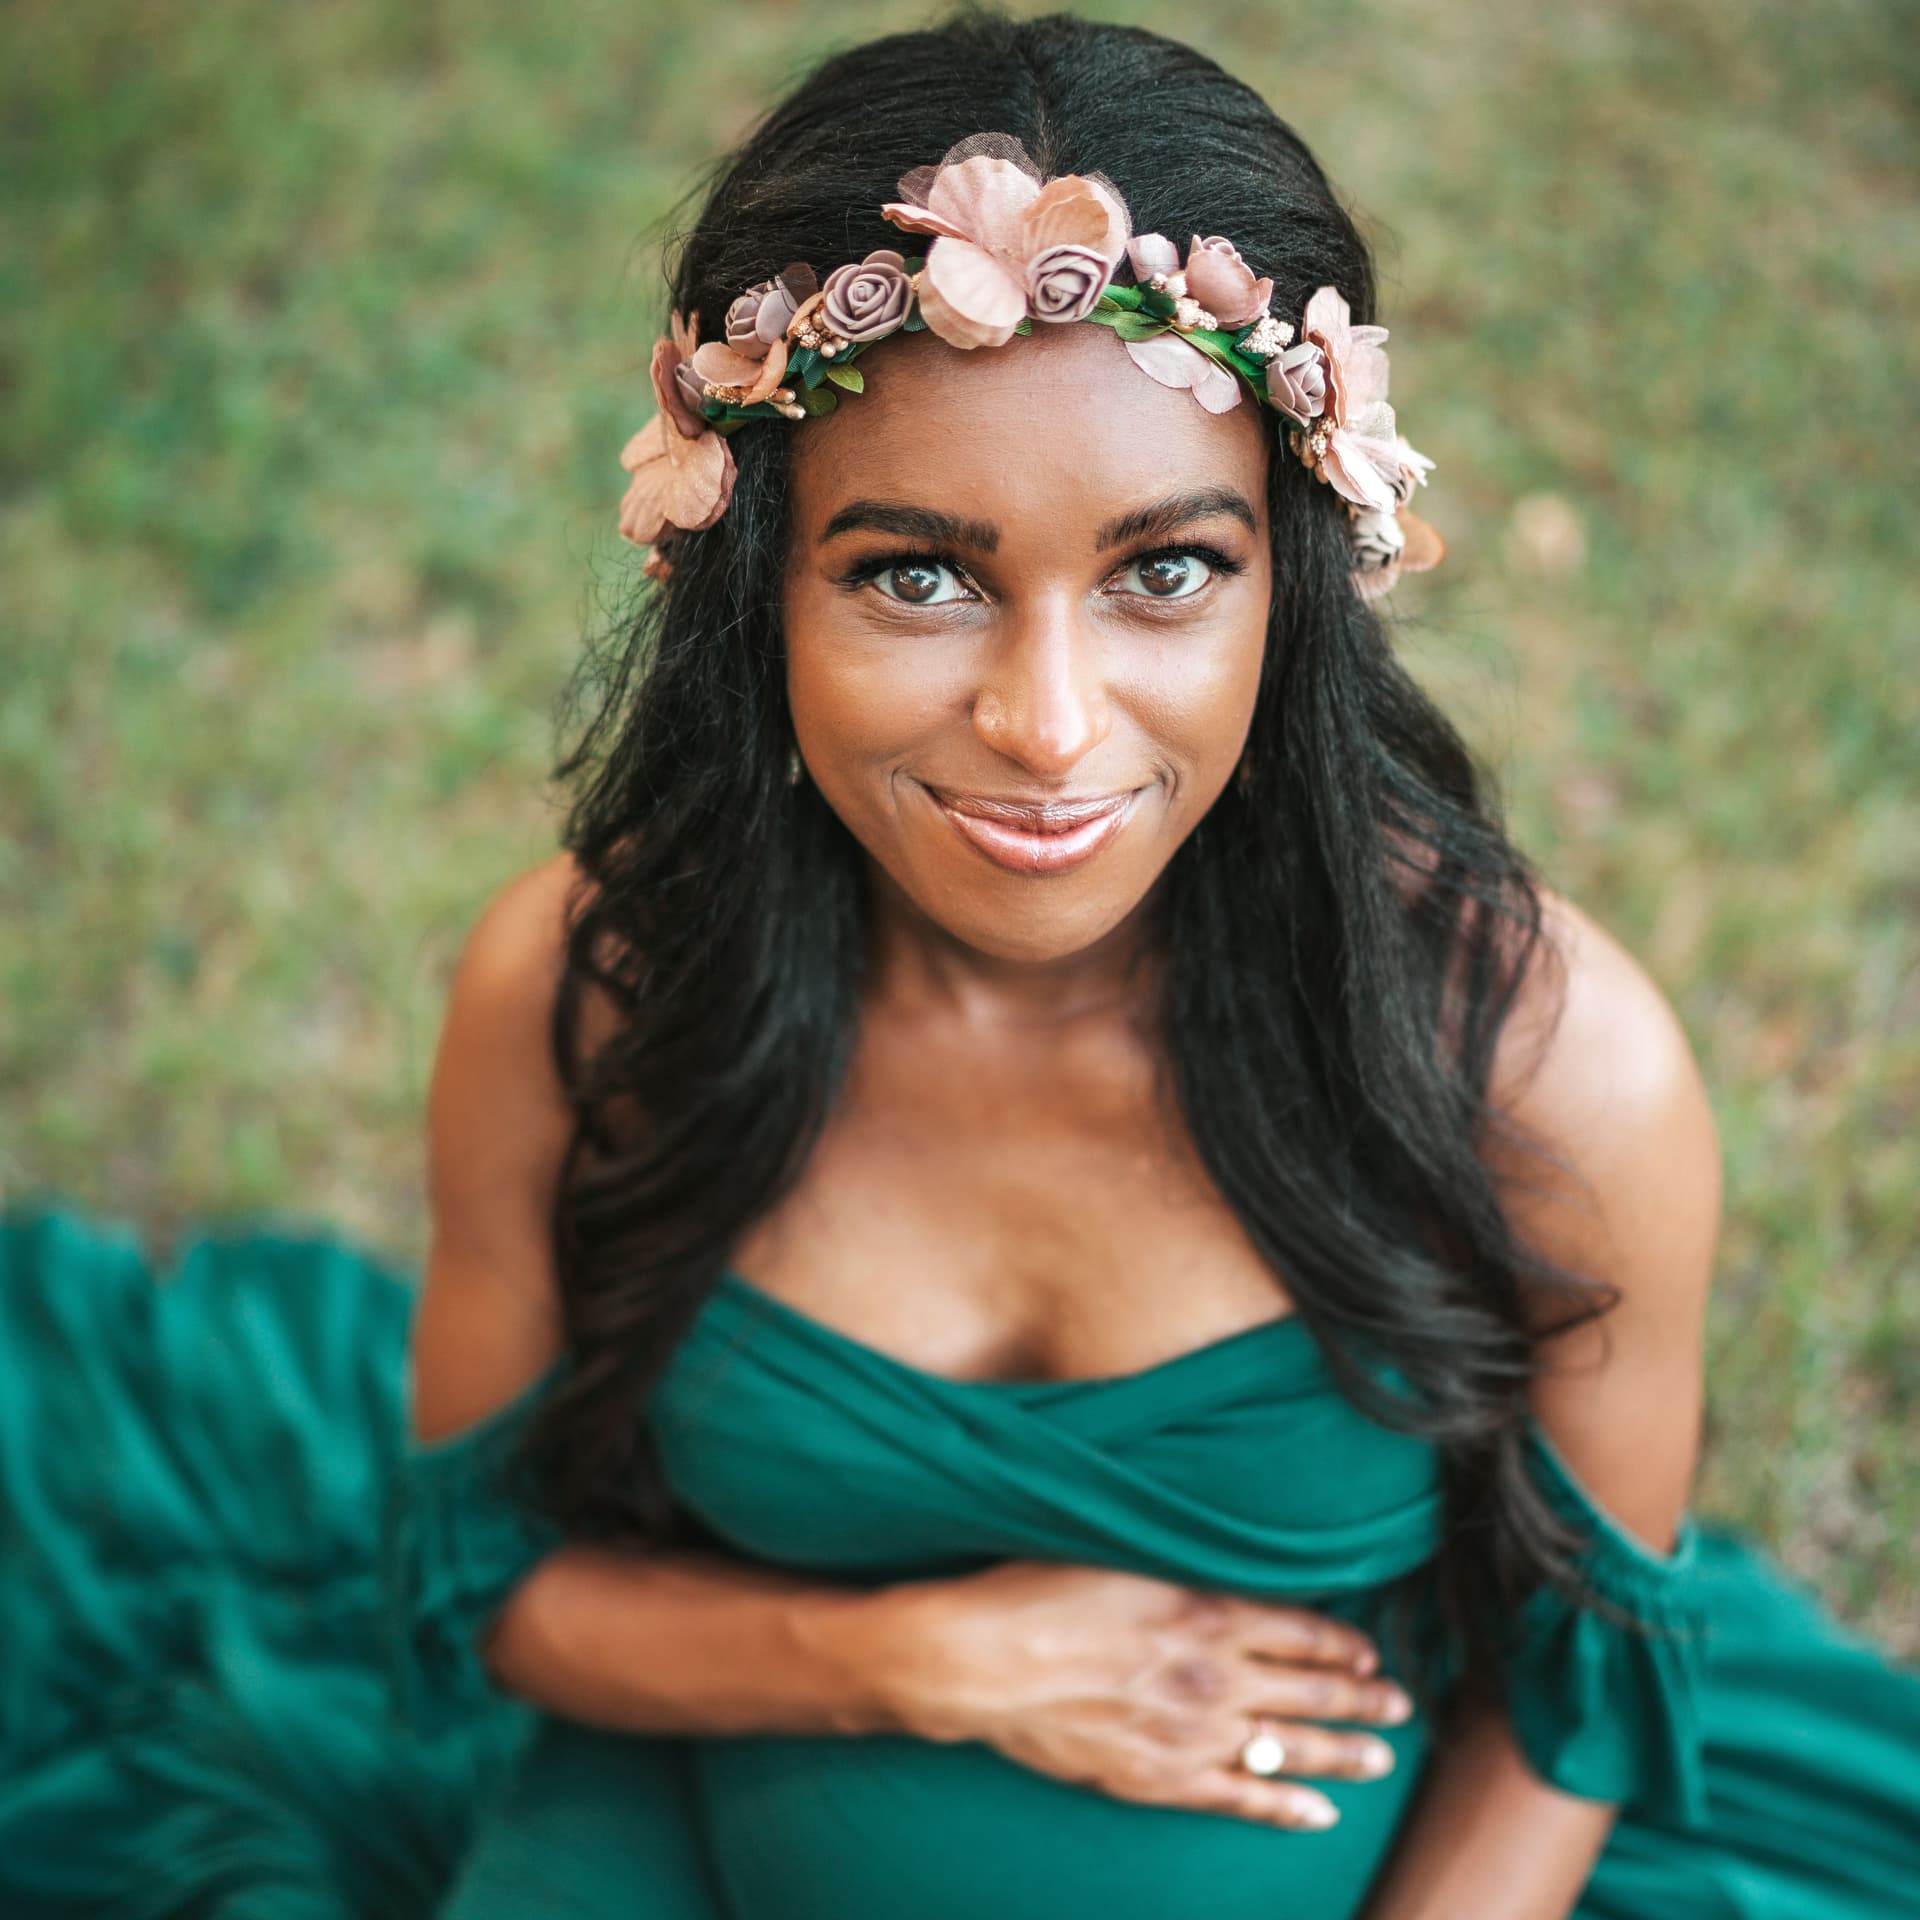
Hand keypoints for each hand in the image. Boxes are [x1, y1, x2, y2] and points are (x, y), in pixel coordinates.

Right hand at [869, 1560, 1415, 1830]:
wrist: (981, 1661)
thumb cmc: (1038, 1591)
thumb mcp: (1121, 1553)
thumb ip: (1182, 1569)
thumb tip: (1223, 1575)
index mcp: (1205, 1610)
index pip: (1298, 1631)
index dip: (1340, 1644)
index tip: (1369, 1651)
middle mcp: (1212, 1674)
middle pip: (1309, 1691)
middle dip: (1361, 1698)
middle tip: (1401, 1703)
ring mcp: (1190, 1732)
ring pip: (1289, 1747)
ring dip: (1343, 1751)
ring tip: (1382, 1755)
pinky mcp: (1160, 1778)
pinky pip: (1241, 1797)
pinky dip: (1286, 1805)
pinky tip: (1320, 1812)